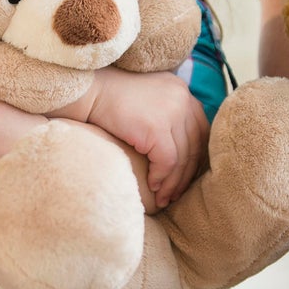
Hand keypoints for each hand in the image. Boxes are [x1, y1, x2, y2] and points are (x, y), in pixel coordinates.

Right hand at [54, 68, 207, 207]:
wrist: (88, 91)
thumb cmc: (110, 98)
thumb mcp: (146, 97)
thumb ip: (165, 110)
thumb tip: (176, 141)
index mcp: (181, 90)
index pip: (199, 129)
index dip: (195, 156)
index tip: (184, 175)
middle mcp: (182, 98)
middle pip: (194, 145)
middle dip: (186, 174)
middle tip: (175, 193)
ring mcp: (172, 112)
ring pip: (183, 157)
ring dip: (173, 182)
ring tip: (164, 198)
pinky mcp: (157, 128)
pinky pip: (167, 161)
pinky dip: (161, 177)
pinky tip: (152, 187)